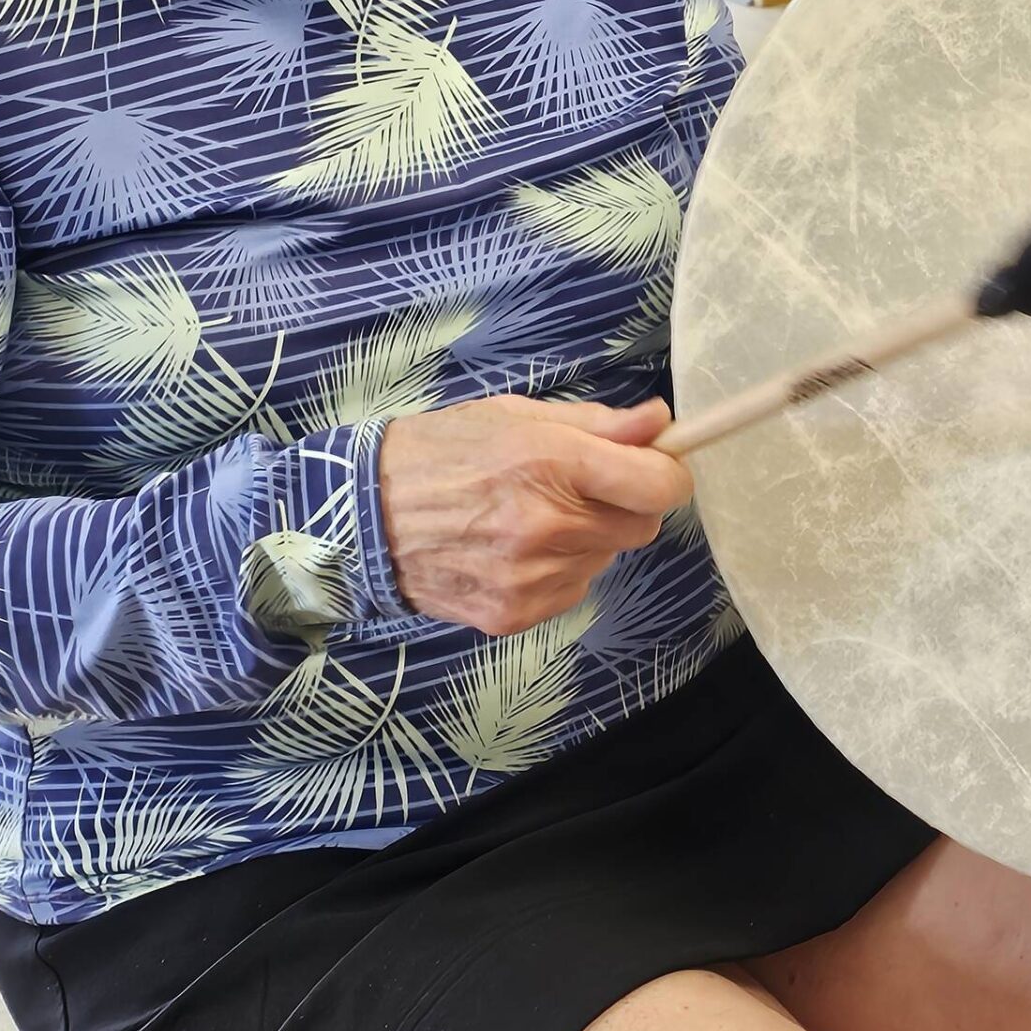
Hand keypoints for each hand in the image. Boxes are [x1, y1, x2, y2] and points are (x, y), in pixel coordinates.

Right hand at [377, 394, 694, 635]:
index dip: (666, 472)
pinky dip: (558, 570)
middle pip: (642, 526)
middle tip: (577, 486)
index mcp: (552, 463)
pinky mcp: (515, 614)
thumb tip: (659, 422)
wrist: (364, 516)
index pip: (660, 485)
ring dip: (587, 538)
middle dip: (624, 503)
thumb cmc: (442, 451)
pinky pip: (572, 589)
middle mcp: (548, 526)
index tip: (652, 464)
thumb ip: (596, 423)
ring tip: (531, 516)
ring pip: (606, 559)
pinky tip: (513, 548)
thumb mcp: (516, 416)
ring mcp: (532, 578)